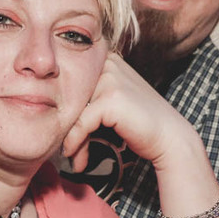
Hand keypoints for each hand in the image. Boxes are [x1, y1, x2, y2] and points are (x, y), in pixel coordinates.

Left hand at [63, 52, 195, 171]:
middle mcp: (108, 63)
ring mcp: (110, 79)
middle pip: (71, 97)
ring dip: (71, 139)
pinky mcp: (110, 99)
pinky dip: (75, 143)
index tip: (63, 136)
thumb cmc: (138, 123)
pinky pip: (80, 124)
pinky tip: (76, 158)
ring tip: (75, 158)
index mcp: (106, 59)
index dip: (64, 111)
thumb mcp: (109, 102)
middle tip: (68, 152)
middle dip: (67, 127)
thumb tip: (49, 109)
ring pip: (73, 112)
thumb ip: (86, 97)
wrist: (169, 137)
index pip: (71, 83)